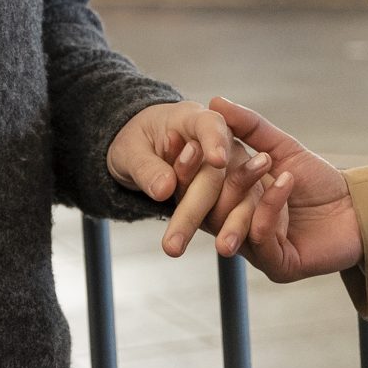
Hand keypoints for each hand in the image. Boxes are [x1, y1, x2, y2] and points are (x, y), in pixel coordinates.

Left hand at [108, 101, 271, 257]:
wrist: (144, 150)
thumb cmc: (137, 143)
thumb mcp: (130, 151)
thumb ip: (147, 168)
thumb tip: (164, 189)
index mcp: (193, 119)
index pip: (210, 125)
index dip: (215, 141)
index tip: (218, 160)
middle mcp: (220, 141)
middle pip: (214, 173)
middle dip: (196, 208)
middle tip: (174, 244)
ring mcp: (231, 168)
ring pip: (235, 194)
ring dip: (230, 223)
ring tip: (222, 248)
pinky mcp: (232, 192)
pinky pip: (238, 209)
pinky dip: (235, 228)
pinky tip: (230, 246)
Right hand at [207, 97, 361, 282]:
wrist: (358, 207)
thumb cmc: (318, 181)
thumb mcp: (281, 147)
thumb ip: (249, 127)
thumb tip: (214, 100)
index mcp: (232, 202)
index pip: (198, 188)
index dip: (190, 167)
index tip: (191, 142)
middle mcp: (237, 228)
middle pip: (206, 209)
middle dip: (210, 180)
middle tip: (214, 153)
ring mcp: (256, 249)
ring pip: (228, 224)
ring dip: (243, 188)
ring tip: (264, 161)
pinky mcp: (277, 265)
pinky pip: (260, 236)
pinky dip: (269, 206)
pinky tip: (285, 181)